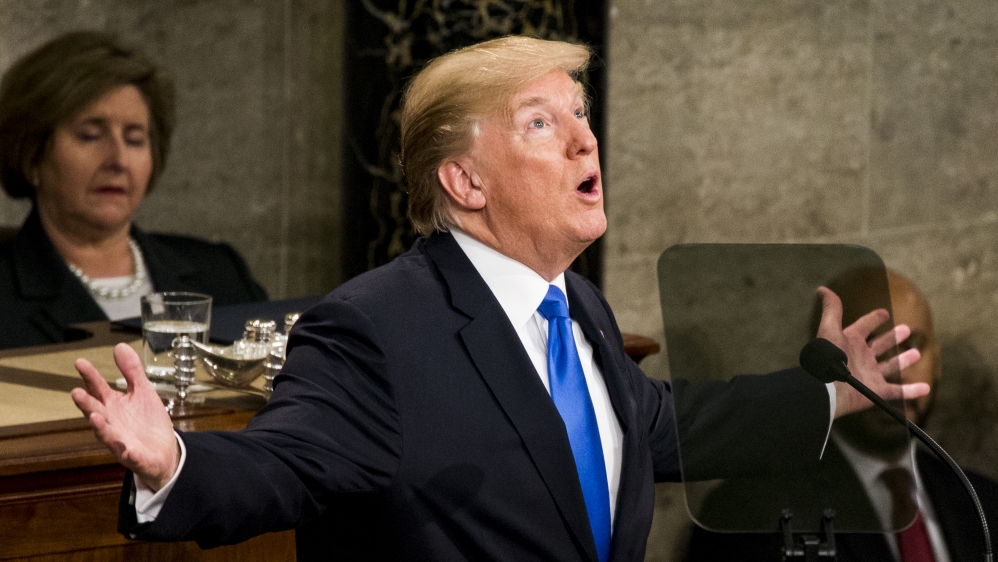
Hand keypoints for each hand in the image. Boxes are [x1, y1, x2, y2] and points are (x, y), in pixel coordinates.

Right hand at [71, 343, 179, 490]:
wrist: (164, 451)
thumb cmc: (147, 421)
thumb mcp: (142, 391)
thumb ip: (131, 371)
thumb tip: (120, 346)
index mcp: (113, 406)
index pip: (97, 389)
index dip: (90, 376)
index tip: (80, 362)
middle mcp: (112, 423)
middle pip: (96, 412)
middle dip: (87, 403)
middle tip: (76, 392)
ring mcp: (121, 441)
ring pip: (107, 435)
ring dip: (101, 427)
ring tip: (95, 418)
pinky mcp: (135, 457)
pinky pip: (131, 456)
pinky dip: (129, 453)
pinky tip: (129, 450)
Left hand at [814, 286, 929, 417]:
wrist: (827, 388)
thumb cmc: (828, 357)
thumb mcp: (829, 328)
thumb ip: (832, 309)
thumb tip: (822, 289)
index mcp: (850, 341)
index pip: (864, 326)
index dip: (873, 319)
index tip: (884, 313)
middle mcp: (861, 357)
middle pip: (879, 345)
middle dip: (892, 338)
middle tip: (906, 329)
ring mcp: (869, 375)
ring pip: (890, 366)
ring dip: (903, 360)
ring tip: (916, 353)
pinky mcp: (877, 391)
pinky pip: (898, 391)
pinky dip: (912, 390)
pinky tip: (926, 387)